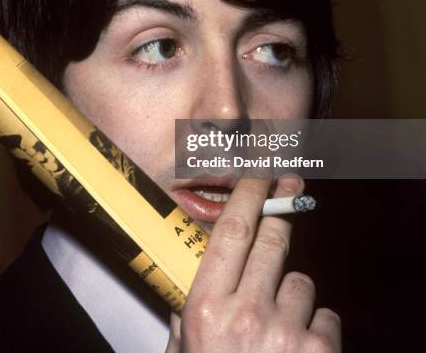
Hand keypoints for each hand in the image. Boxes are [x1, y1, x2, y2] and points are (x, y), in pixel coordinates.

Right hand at [166, 176, 340, 351]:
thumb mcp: (182, 345)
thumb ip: (185, 307)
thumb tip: (188, 273)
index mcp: (206, 306)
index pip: (232, 231)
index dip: (250, 194)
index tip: (260, 173)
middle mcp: (245, 314)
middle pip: (272, 241)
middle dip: (283, 209)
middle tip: (291, 189)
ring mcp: (284, 333)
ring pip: (300, 281)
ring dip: (291, 292)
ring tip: (278, 321)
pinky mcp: (318, 351)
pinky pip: (325, 316)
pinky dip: (314, 326)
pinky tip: (297, 345)